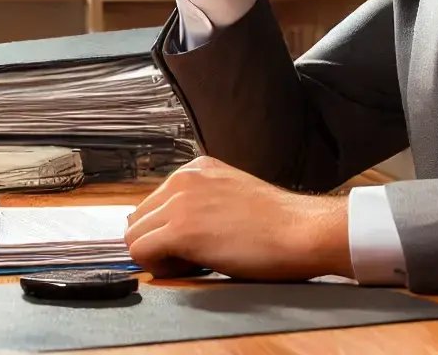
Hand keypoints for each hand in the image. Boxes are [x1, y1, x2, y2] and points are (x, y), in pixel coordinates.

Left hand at [123, 156, 349, 281]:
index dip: (168, 232)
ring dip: (158, 255)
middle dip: (158, 243)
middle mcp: (183, 179)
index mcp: (196, 169)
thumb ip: (200, 205)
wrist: (302, 230)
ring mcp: (180, 201)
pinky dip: (158, 267)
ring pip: (134, 236)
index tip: (194, 244)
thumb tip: (171, 231)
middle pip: (139, 219)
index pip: (153, 205)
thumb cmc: (278, 224)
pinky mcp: (181, 229)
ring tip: (193, 261)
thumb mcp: (231, 198)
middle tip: (192, 257)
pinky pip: (140, 252)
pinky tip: (190, 266)